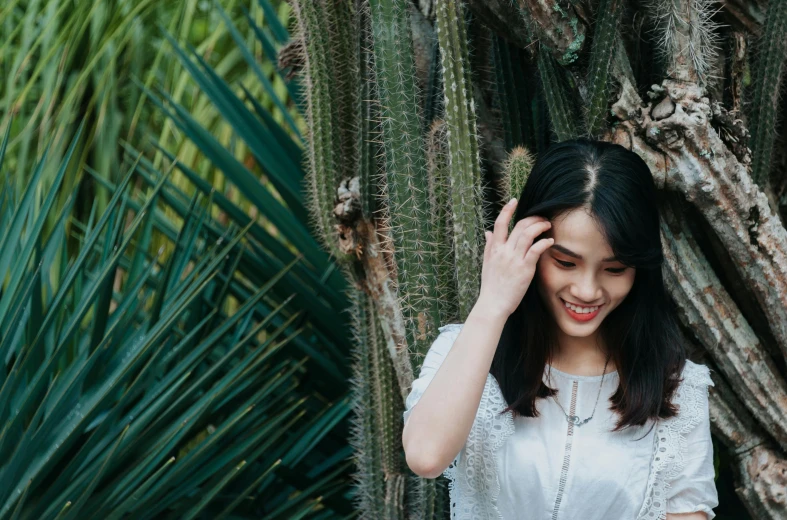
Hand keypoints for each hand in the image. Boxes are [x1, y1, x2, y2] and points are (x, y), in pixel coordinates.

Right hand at [476, 198, 553, 317]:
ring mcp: (514, 259)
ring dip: (540, 226)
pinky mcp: (524, 269)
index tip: (513, 201)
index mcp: (494, 248)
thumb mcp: (486, 263)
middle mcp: (504, 251)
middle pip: (518, 226)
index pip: (499, 224)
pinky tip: (550, 241)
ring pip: (527, 234)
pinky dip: (544, 242)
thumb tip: (487, 232)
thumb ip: (489, 246)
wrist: (493, 304)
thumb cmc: (491, 286)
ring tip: (548, 225)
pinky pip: (535, 250)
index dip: (506, 210)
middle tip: (541, 217)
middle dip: (532, 218)